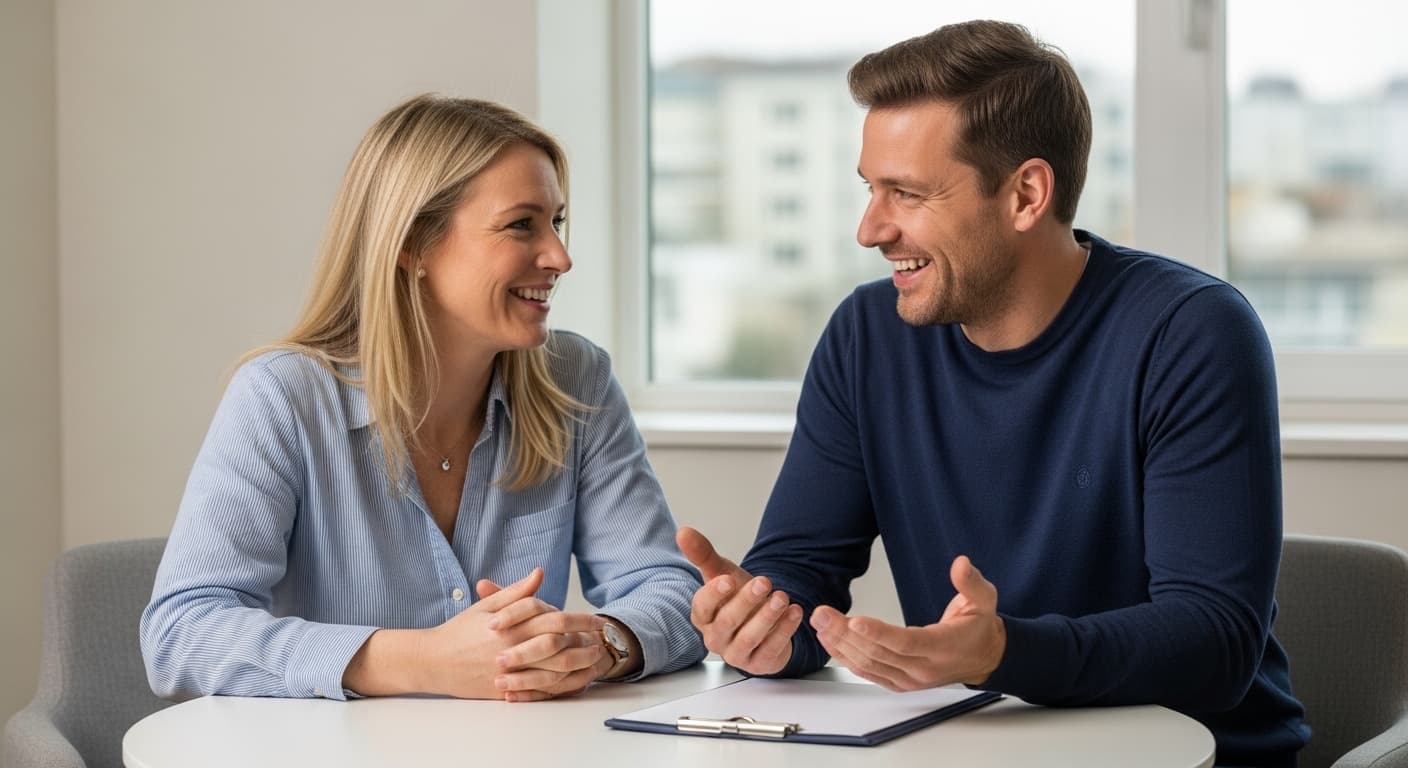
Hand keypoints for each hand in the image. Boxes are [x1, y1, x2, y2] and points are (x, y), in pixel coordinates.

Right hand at [419, 568, 602, 699]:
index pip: (555, 619)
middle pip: (560, 644)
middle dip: (585, 640)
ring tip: (596, 658)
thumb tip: (539, 573)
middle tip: (602, 638)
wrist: (433, 661)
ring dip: (579, 663)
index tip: (595, 619)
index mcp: (511, 626)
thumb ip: (516, 592)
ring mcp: (510, 672)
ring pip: (554, 669)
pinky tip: (574, 679)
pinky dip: (560, 684)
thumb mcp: (486, 606)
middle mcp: (513, 649)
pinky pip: (540, 690)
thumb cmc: (459, 631)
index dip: (579, 619)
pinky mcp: (506, 690)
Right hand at [677, 526, 802, 674]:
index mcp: (703, 616)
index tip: (729, 579)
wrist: (764, 619)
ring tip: (783, 597)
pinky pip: (771, 650)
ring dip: (767, 617)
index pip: (702, 607)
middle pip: (727, 622)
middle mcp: (716, 638)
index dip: (714, 594)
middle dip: (746, 602)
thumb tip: (683, 532)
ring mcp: (736, 654)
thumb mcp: (722, 573)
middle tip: (764, 582)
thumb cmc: (737, 596)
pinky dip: (785, 631)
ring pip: (749, 638)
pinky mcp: (758, 663)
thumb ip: (703, 554)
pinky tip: (795, 612)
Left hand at [811, 555, 1005, 690]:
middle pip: (879, 654)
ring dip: (840, 645)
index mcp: (943, 648)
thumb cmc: (979, 628)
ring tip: (820, 623)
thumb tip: (960, 563)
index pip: (907, 643)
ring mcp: (909, 679)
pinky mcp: (899, 682)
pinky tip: (830, 642)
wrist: (984, 658)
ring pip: (869, 665)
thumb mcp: (985, 599)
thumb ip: (971, 582)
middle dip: (846, 633)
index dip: (880, 633)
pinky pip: (868, 673)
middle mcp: (923, 669)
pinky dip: (846, 658)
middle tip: (822, 614)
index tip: (855, 621)